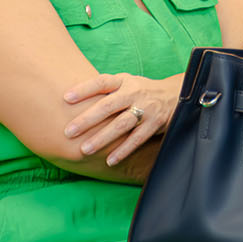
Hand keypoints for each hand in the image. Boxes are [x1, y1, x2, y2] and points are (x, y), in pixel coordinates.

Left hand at [62, 72, 178, 164]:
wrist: (176, 95)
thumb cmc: (141, 90)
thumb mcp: (126, 82)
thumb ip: (106, 89)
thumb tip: (70, 98)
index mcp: (124, 81)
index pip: (101, 82)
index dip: (84, 89)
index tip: (65, 98)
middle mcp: (134, 93)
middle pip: (108, 106)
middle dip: (87, 119)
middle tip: (68, 131)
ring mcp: (146, 109)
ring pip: (121, 124)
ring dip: (102, 138)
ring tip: (85, 150)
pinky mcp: (155, 124)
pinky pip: (137, 139)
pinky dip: (123, 150)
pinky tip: (110, 160)